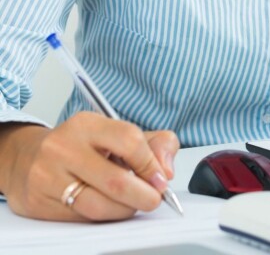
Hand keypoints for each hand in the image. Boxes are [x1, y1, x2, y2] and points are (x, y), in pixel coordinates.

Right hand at [0, 113, 179, 220]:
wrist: (29, 159)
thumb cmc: (83, 146)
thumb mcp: (118, 132)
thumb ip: (156, 143)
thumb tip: (167, 170)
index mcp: (87, 124)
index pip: (129, 141)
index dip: (151, 164)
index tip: (161, 178)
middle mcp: (64, 148)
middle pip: (115, 180)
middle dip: (143, 195)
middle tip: (154, 199)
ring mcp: (48, 177)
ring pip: (98, 205)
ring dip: (124, 210)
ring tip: (134, 205)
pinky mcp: (39, 204)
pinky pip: (81, 218)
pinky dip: (104, 217)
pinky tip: (111, 209)